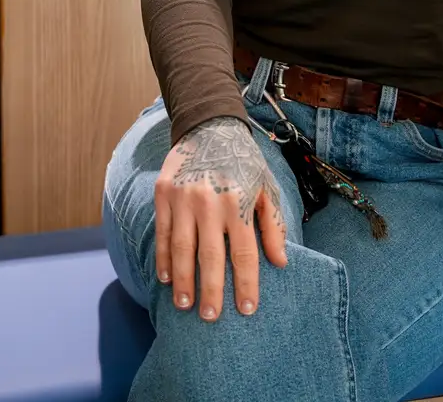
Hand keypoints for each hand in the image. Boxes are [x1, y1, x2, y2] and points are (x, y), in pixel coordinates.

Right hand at [154, 116, 287, 320]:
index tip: (247, 309)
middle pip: (210, 256)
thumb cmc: (243, 161)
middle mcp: (210, 201)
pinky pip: (162, 232)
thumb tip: (280, 261)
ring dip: (184, 281)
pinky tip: (166, 278)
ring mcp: (184, 197)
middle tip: (211, 317)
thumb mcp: (266, 187)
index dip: (246, 283)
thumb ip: (273, 224)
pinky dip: (163, 257)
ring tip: (186, 305)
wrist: (209, 126)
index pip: (244, 252)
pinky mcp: (164, 193)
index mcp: (239, 201)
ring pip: (182, 248)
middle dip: (211, 290)